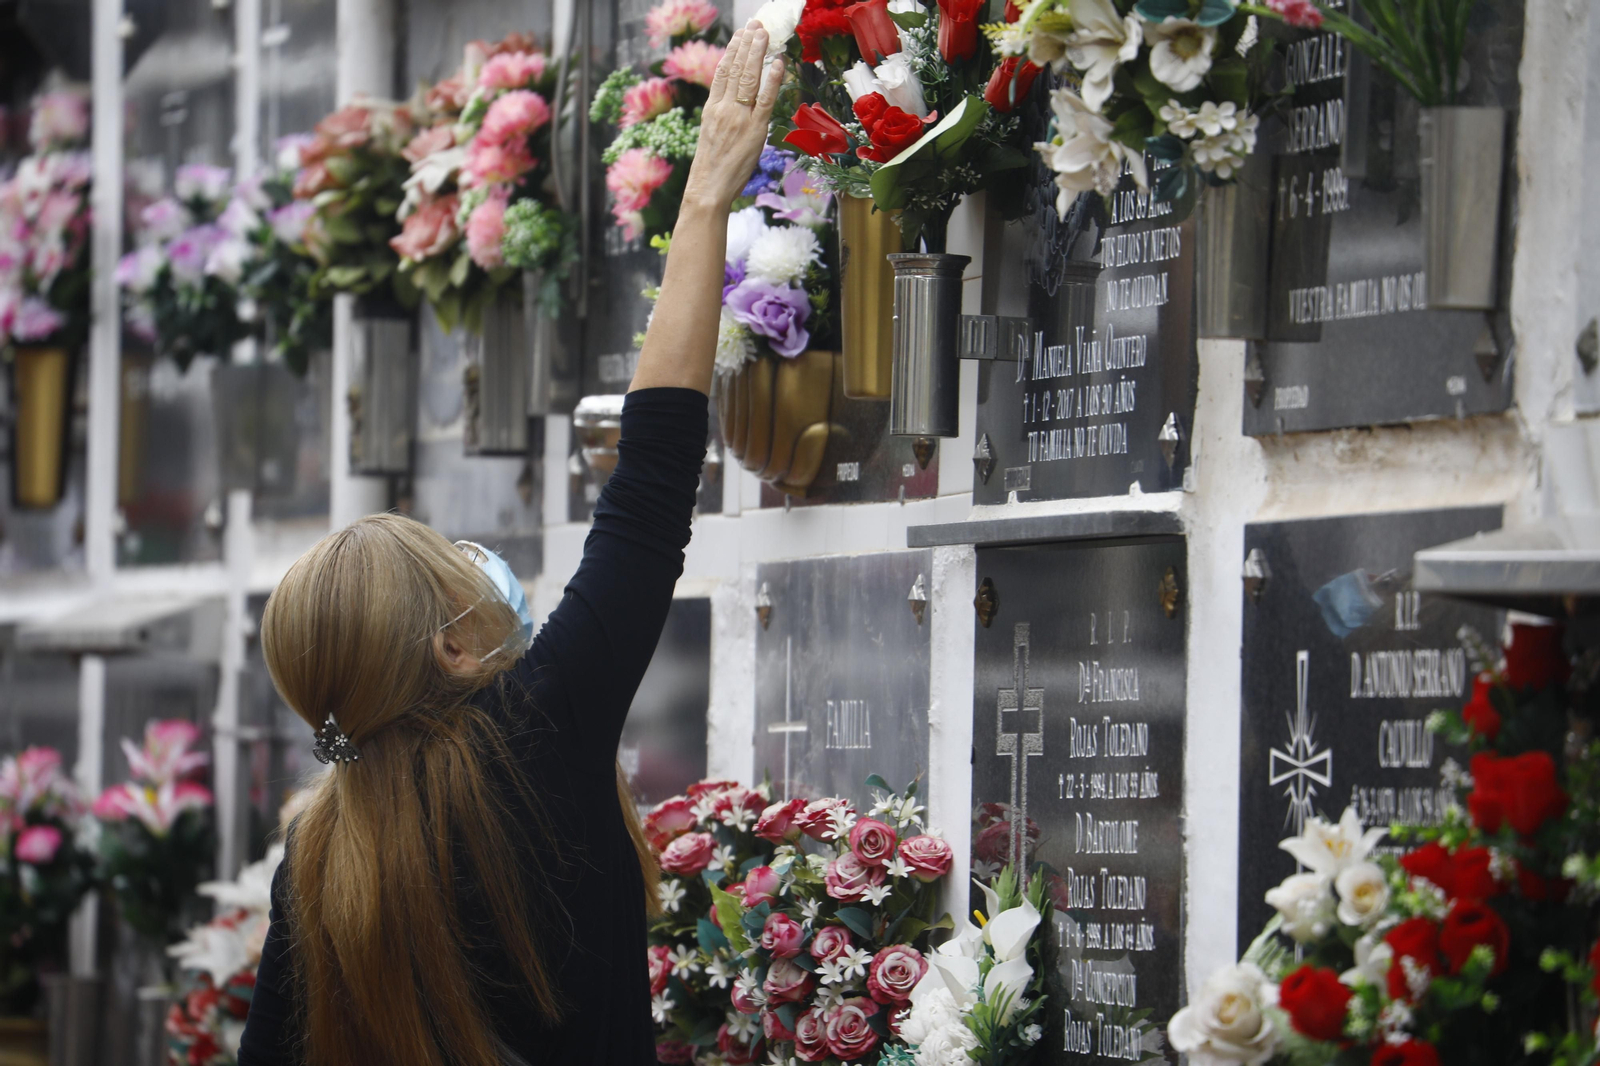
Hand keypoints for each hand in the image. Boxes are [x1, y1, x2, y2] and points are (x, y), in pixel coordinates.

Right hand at [682, 22, 784, 212]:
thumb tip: (735, 103)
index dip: (731, 51)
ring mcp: (739, 118)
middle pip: (736, 70)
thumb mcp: (711, 135)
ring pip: (749, 78)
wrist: (708, 189)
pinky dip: (772, 79)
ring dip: (757, 54)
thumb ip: (722, 116)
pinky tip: (778, 63)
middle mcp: (724, 109)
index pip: (722, 72)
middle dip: (746, 45)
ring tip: (764, 34)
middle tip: (755, 25)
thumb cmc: (711, 168)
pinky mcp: (754, 130)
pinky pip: (765, 99)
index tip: (739, 35)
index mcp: (711, 109)